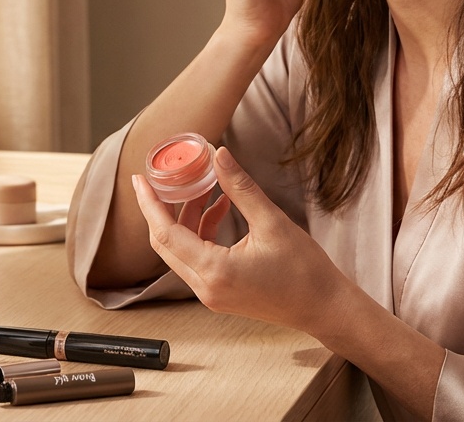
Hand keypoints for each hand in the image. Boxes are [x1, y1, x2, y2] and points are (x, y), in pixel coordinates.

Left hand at [132, 147, 343, 330]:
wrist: (324, 308)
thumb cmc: (305, 271)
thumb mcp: (272, 221)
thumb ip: (240, 187)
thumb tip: (219, 155)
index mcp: (214, 271)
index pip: (166, 234)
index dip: (150, 204)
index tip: (139, 179)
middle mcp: (205, 288)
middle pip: (165, 244)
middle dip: (160, 209)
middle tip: (156, 178)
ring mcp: (211, 294)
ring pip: (181, 251)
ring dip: (185, 219)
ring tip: (203, 186)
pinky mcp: (220, 294)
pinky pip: (197, 260)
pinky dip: (201, 233)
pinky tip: (220, 208)